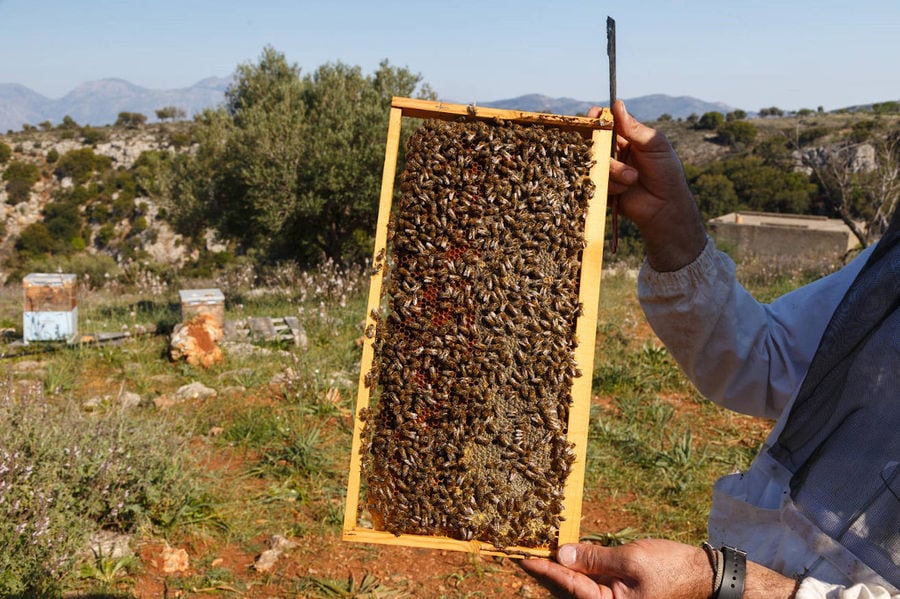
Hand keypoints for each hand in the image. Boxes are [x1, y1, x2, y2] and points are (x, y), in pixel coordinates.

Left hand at [520, 539, 711, 598]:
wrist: (703, 576)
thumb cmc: (670, 568)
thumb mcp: (630, 559)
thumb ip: (595, 558)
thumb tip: (563, 553)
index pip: (567, 585)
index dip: (544, 568)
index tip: (522, 557)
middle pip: (568, 589)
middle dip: (547, 571)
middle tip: (522, 554)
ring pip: (578, 585)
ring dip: (561, 569)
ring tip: (538, 553)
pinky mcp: (619, 592)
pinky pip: (592, 582)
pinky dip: (578, 569)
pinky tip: (567, 556)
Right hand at [588, 101, 706, 271]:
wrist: (665, 206)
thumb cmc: (666, 172)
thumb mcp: (654, 145)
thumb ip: (635, 128)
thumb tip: (617, 104)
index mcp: (627, 137)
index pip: (608, 122)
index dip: (598, 117)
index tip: (595, 114)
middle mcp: (614, 151)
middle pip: (596, 140)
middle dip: (603, 145)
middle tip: (612, 150)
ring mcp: (607, 169)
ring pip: (596, 162)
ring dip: (614, 170)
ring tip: (633, 178)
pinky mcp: (602, 187)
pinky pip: (596, 181)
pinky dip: (611, 184)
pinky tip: (625, 190)